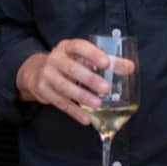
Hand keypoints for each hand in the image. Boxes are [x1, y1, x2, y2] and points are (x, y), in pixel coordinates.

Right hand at [16, 39, 135, 123]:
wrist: (36, 72)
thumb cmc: (68, 63)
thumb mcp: (83, 58)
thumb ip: (107, 62)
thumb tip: (130, 67)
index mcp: (67, 47)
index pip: (79, 47)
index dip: (92, 54)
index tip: (106, 62)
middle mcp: (55, 59)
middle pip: (71, 69)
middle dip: (89, 79)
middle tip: (106, 88)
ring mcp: (47, 75)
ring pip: (64, 87)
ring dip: (82, 96)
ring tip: (98, 105)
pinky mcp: (44, 91)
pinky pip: (60, 103)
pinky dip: (74, 112)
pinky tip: (86, 119)